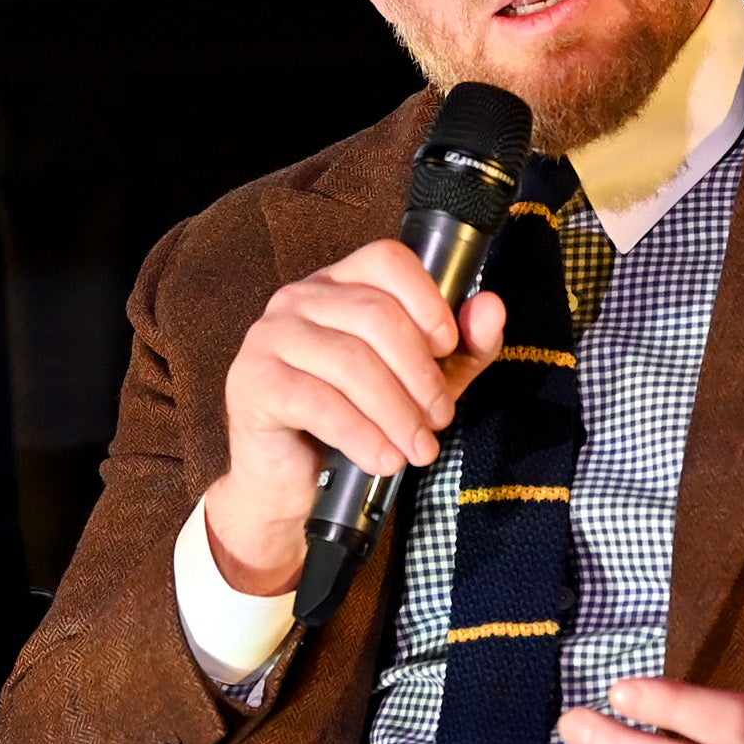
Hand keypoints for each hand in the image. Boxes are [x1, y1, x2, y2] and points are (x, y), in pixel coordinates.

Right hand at [201, 239, 508, 595]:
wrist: (292, 484)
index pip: (387, 259)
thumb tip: (491, 307)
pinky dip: (361, 435)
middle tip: (439, 420)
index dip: (427, 300)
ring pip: (350, 360)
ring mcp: (270, 336)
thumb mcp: (422, 384)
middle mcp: (299, 298)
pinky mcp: (252, 381)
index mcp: (340, 284)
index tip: (448, 347)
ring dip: (396, 412)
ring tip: (417, 449)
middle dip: (419, 375)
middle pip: (375, 315)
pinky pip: (317, 401)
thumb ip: (463, 347)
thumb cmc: (356, 423)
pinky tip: (383, 459)